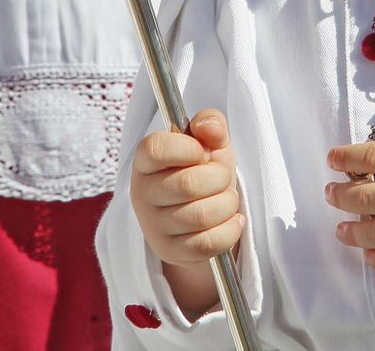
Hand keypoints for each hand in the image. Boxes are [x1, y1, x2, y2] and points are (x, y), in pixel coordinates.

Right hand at [130, 109, 243, 318]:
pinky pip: (207, 244)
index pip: (155, 149)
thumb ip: (210, 123)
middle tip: (221, 177)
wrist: (203, 214)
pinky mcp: (169, 251)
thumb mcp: (209, 141)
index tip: (202, 152)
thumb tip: (207, 126)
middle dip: (219, 178)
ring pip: (201, 216)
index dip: (188, 148)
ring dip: (227, 205)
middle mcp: (142, 193)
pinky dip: (229, 230)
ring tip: (227, 199)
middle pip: (188, 184)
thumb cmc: (204, 171)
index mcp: (145, 160)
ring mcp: (153, 226)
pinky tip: (232, 221)